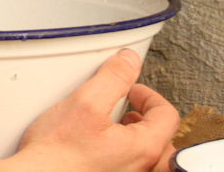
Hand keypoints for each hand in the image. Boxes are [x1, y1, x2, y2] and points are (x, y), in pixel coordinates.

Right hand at [11, 49, 179, 171]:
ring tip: (109, 123)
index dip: (149, 94)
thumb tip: (129, 62)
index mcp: (143, 149)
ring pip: (144, 152)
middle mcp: (139, 168)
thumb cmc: (56, 154)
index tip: (131, 89)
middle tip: (124, 107)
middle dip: (144, 116)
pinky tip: (95, 142)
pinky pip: (126, 163)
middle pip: (160, 136)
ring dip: (132, 133)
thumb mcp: (85, 102)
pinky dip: (118, 149)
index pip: (167, 115)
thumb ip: (113, 78)